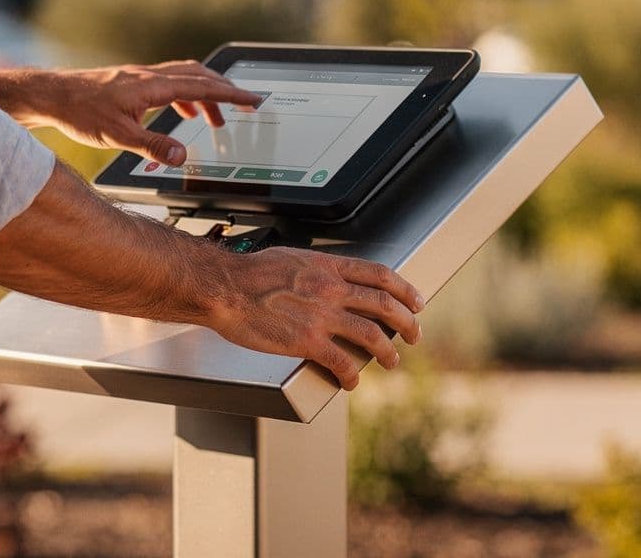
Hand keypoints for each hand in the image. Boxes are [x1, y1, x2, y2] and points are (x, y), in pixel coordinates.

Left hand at [0, 61, 263, 165]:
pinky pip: (170, 82)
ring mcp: (141, 76)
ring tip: (217, 119)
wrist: (52, 95)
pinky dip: (186, 95)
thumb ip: (153, 147)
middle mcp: (150, 76)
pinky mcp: (132, 81)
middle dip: (226, 91)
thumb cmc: (80, 112)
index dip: (232, 93)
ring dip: (206, 95)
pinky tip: (182, 111)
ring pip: (185, 77)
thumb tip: (183, 155)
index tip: (254, 99)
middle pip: (199, 75)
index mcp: (152, 86)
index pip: (202, 86)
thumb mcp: (118, 136)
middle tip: (246, 107)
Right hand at [205, 247, 422, 389]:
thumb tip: (326, 276)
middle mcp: (331, 289)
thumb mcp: (291, 258)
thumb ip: (316, 269)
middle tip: (414, 335)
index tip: (415, 301)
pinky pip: (342, 362)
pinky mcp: (308, 341)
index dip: (404, 289)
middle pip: (384, 304)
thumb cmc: (248, 273)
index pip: (379, 274)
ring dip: (388, 352)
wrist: (225, 288)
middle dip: (406, 322)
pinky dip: (352, 375)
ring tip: (391, 361)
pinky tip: (350, 382)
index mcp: (327, 266)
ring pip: (372, 335)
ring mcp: (322, 316)